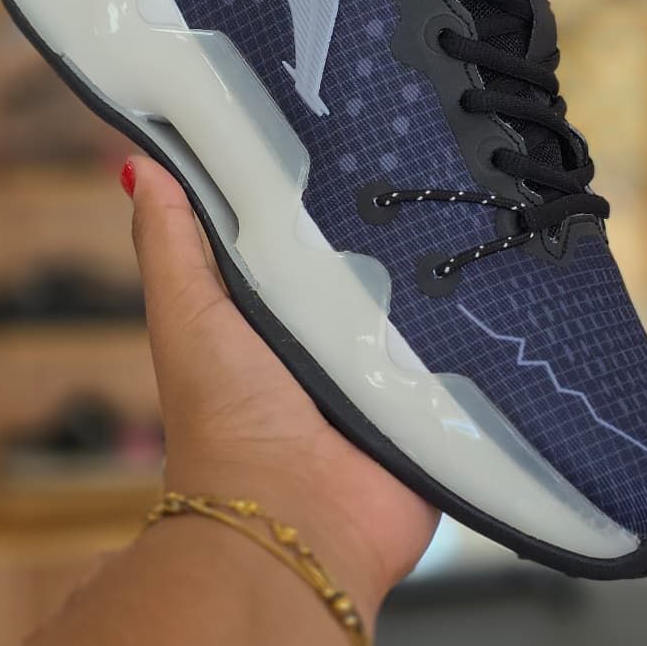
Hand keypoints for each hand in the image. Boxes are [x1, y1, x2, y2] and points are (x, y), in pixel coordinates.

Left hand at [124, 155, 438, 625]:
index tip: (348, 121)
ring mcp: (389, 373)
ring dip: (445, 271)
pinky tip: (506, 279)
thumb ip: (171, 245)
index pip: (305, 232)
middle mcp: (335, 338)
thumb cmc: (228, 422)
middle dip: (397, 222)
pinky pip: (466, 355)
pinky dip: (480, 328)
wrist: (295, 524)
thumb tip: (140, 165)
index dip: (321, 185)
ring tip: (481, 205)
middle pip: (373, 262)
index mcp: (276, 311)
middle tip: (433, 156)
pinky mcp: (435, 405)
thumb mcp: (190, 316)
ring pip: (426, 302)